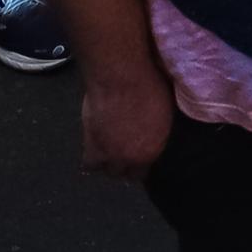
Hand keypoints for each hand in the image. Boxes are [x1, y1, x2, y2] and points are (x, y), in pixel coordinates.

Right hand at [74, 53, 178, 178]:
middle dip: (124, 166)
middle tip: (122, 154)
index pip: (144, 171)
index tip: (137, 158)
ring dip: (107, 164)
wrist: (120, 77)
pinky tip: (93, 149)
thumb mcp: (163, 109)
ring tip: (108, 152)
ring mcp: (109, 154)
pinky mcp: (91, 146)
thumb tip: (154, 131)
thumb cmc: (146, 85)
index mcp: (152, 149)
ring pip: (107, 171)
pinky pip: (89, 164)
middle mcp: (131, 157)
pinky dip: (91, 158)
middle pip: (125, 174)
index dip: (139, 165)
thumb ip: (157, 129)